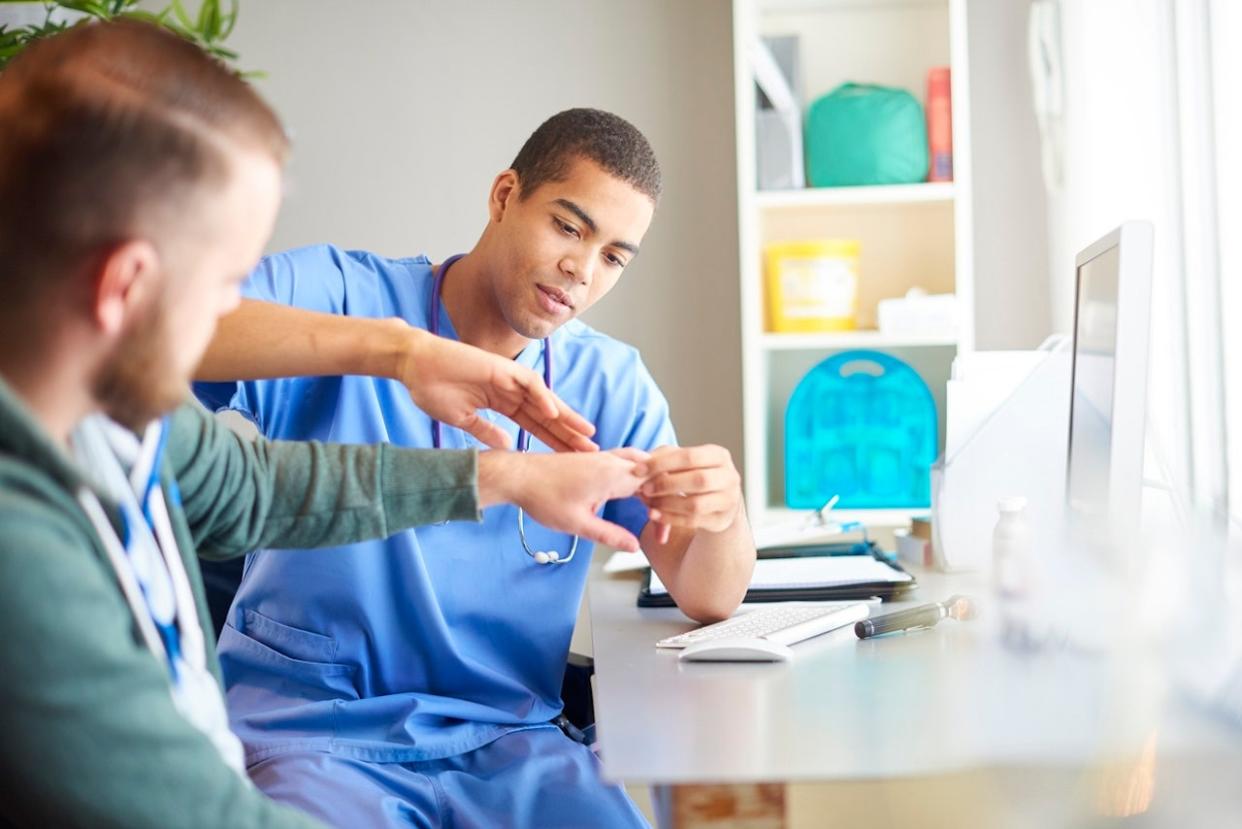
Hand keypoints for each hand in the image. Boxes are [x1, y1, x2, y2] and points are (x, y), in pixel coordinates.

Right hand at [398, 327, 596, 451]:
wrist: (414, 366)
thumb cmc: (433, 390)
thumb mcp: (463, 420)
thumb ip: (486, 431)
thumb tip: (507, 446)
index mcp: (502, 404)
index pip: (534, 425)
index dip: (553, 441)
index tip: (571, 459)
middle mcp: (510, 391)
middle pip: (546, 415)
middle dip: (568, 432)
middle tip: (591, 450)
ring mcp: (508, 378)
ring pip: (545, 399)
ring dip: (565, 415)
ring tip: (585, 433)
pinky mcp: (501, 367)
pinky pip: (528, 382)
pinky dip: (542, 396)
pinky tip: (554, 412)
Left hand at [479, 448, 649, 550]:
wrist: (519, 475)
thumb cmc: (543, 497)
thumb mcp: (578, 524)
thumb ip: (609, 535)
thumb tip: (633, 546)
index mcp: (612, 475)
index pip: (655, 488)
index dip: (665, 509)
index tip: (663, 531)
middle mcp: (611, 461)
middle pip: (653, 471)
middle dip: (664, 493)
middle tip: (664, 520)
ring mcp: (602, 456)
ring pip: (640, 462)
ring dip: (651, 480)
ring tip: (656, 504)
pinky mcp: (593, 457)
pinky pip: (625, 460)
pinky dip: (637, 473)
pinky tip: (633, 489)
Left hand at [638, 445, 742, 536]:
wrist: (719, 502)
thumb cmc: (695, 475)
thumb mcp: (683, 462)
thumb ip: (664, 457)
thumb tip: (641, 462)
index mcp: (719, 456)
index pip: (689, 456)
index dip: (661, 463)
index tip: (638, 470)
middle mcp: (729, 477)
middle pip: (698, 480)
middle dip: (666, 484)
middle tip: (644, 489)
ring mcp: (728, 500)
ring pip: (696, 504)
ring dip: (667, 504)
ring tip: (648, 503)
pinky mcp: (721, 520)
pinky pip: (693, 521)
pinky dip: (670, 518)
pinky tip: (655, 515)